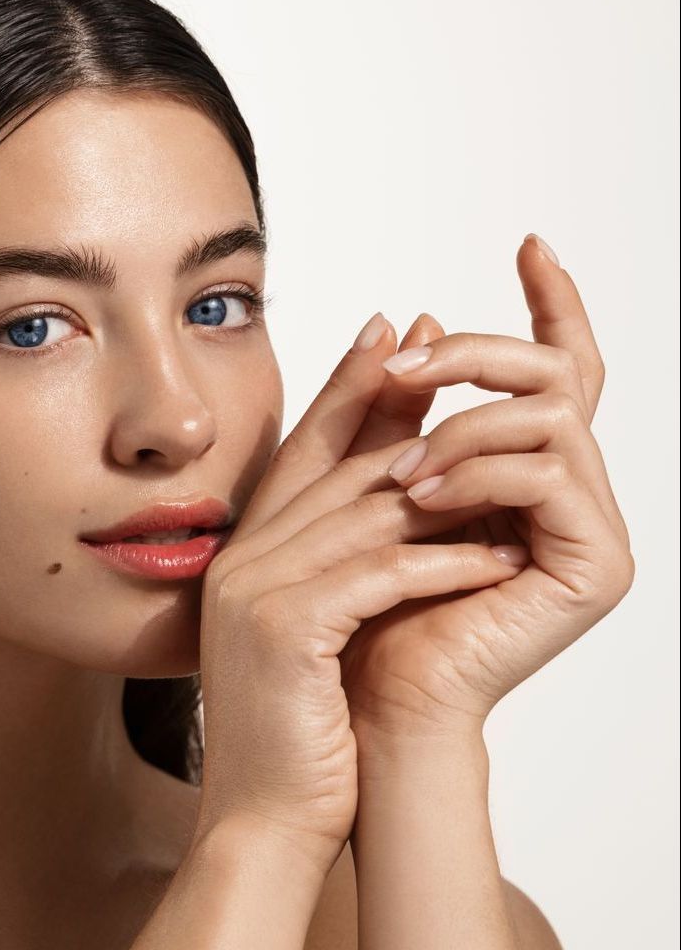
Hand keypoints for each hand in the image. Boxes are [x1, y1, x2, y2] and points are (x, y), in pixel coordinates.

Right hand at [193, 312, 539, 877]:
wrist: (262, 822)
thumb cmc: (296, 737)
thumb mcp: (313, 634)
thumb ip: (331, 564)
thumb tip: (387, 504)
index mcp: (238, 558)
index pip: (299, 451)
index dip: (350, 386)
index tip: (396, 330)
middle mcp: (237, 562)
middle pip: (334, 465)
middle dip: (404, 409)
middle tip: (460, 357)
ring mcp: (254, 592)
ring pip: (364, 512)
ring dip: (447, 492)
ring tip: (513, 471)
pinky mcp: (286, 629)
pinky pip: (380, 573)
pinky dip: (444, 563)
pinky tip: (496, 558)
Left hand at [335, 235, 634, 740]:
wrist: (359, 708)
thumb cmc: (353, 609)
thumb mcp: (361, 489)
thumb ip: (384, 413)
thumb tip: (405, 316)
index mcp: (525, 472)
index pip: (555, 369)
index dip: (553, 302)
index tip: (529, 241)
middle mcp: (570, 494)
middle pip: (558, 374)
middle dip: (477, 358)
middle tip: (407, 369)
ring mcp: (591, 530)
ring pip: (549, 415)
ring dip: (462, 428)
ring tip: (398, 475)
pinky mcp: (596, 566)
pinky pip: (550, 474)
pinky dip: (478, 473)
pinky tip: (421, 498)